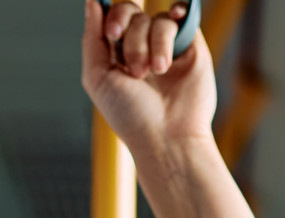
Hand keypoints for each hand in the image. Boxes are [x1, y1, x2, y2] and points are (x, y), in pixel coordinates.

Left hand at [81, 1, 215, 156]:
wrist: (166, 137)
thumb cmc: (130, 116)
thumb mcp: (97, 77)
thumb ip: (92, 38)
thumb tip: (92, 2)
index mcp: (117, 54)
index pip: (114, 17)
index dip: (113, 17)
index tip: (113, 34)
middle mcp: (142, 47)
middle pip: (134, 15)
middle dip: (132, 38)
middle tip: (135, 68)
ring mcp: (167, 47)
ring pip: (157, 20)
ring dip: (153, 44)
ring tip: (156, 72)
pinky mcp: (192, 48)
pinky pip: (183, 18)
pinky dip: (179, 13)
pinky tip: (176, 17)